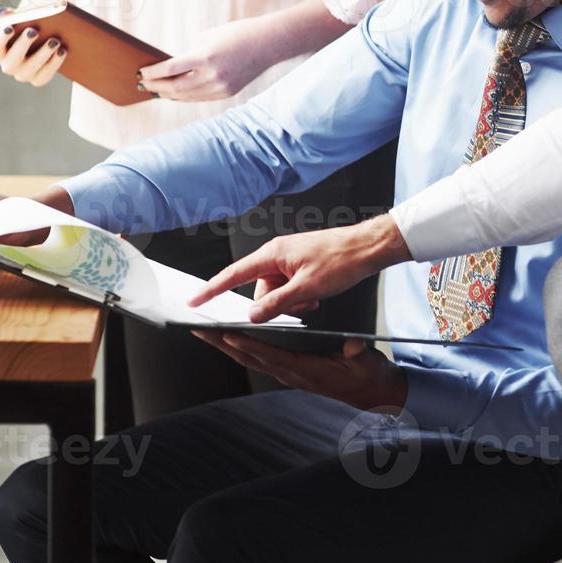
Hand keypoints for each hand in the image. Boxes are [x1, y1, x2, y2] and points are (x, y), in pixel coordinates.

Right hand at [0, 7, 67, 86]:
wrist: (44, 37)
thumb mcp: (21, 18)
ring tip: (54, 40)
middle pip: (12, 61)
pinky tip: (63, 50)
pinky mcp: (38, 79)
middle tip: (33, 31)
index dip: (0, 39)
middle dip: (22, 45)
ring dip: (43, 54)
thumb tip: (5, 13)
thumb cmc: (27, 24)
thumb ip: (13, 15)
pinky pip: (45, 74)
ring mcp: (23, 75)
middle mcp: (8, 66)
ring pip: (30, 69)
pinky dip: (55, 63)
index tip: (9, 27)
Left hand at [139, 18, 272, 101]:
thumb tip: (171, 70)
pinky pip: (200, 98)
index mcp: (205, 57)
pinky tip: (175, 93)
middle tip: (143, 85)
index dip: (152, 73)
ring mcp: (220, 88)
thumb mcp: (207, 38)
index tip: (140, 73)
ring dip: (168, 94)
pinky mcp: (227, 93)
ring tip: (155, 91)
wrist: (267, 44)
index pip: (170, 69)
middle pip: (175, 87)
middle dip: (156, 86)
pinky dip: (185, 96)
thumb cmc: (235, 34)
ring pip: (187, 96)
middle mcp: (212, 76)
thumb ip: (189, 55)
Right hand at [191, 216, 413, 322]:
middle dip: (275, 304)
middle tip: (301, 305)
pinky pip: (289, 287)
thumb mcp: (307, 288)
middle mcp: (276, 255)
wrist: (367, 247)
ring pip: (276, 292)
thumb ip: (277, 303)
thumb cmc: (341, 260)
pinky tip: (316, 296)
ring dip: (291, 302)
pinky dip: (299, 296)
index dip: (211, 289)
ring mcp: (288, 260)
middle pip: (259, 290)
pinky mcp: (300, 265)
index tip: (194, 301)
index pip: (233, 275)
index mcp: (272, 255)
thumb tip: (252, 315)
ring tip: (313, 299)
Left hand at [195, 332, 407, 410]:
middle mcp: (291, 374)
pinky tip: (229, 337)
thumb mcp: (367, 364)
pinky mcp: (289, 370)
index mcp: (306, 371)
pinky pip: (258, 357)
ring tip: (204, 330)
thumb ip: (358, 356)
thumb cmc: (367, 376)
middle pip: (250, 357)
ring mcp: (288, 373)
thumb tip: (352, 348)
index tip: (228, 333)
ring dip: (226, 345)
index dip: (250, 345)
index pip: (272, 356)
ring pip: (250, 358)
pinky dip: (241, 346)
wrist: (372, 393)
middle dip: (223, 343)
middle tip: (199, 329)